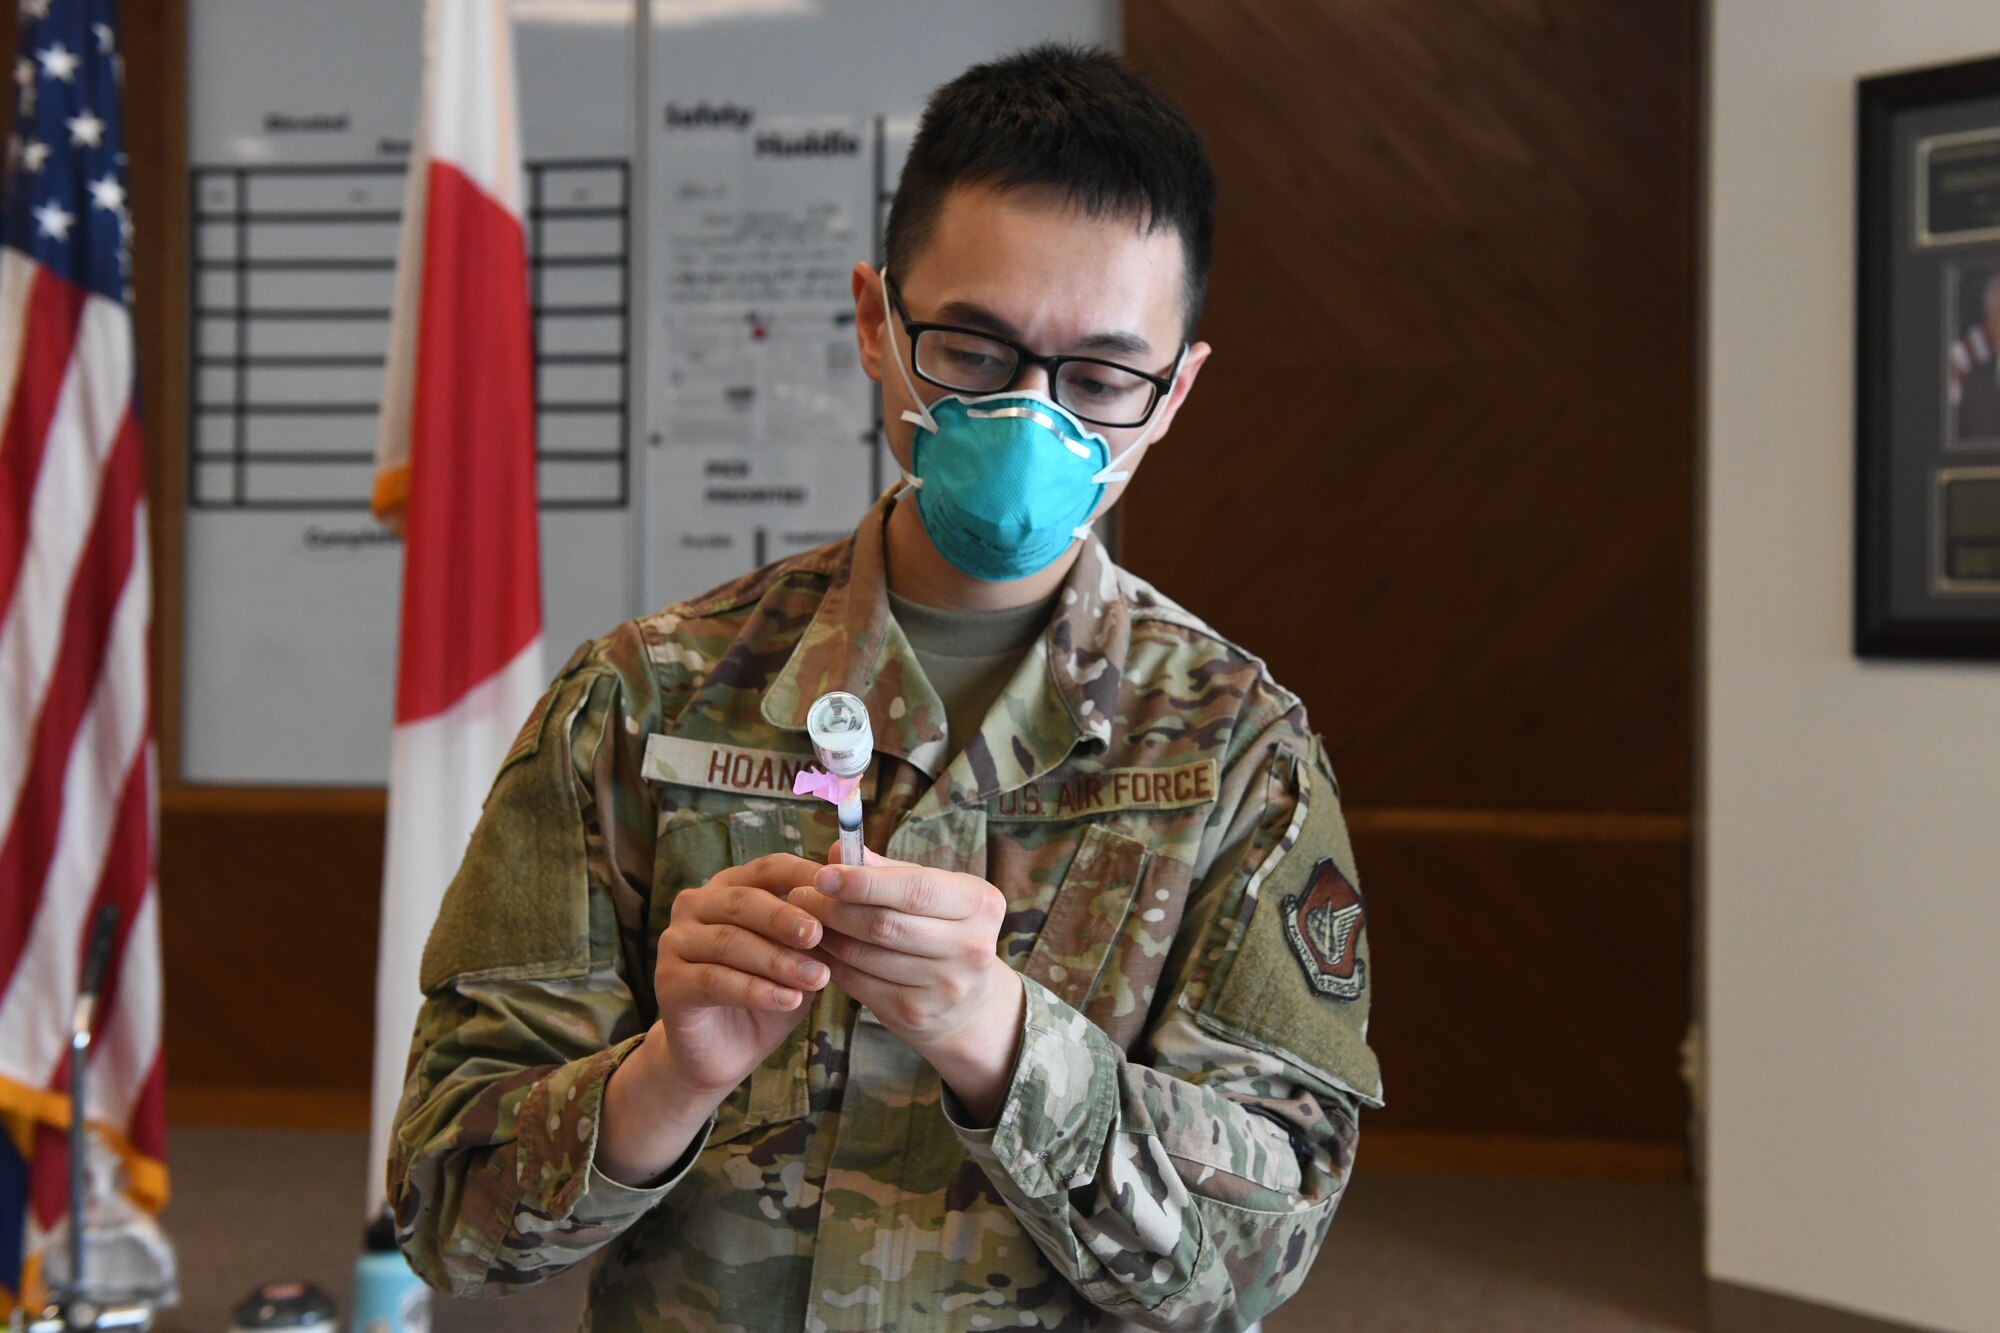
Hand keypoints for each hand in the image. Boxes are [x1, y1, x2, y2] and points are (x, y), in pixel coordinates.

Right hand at [650, 852, 831, 1097]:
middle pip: (743, 901)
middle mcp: (696, 906)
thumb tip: (854, 898)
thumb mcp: (799, 959)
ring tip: (815, 978)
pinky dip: (754, 990)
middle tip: (819, 936)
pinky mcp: (667, 982)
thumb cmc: (767, 994)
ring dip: (776, 960)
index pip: (768, 868)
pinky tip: (787, 1000)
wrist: (725, 1052)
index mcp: (730, 887)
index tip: (841, 891)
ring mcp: (676, 942)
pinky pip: (713, 981)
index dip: (803, 876)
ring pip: (729, 941)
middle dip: (785, 918)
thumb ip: (817, 931)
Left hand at [789, 847, 1025, 1124]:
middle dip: (834, 908)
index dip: (863, 883)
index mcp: (979, 903)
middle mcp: (971, 946)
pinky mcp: (917, 1014)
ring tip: (804, 920)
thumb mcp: (928, 892)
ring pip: (866, 955)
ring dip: (827, 935)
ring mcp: (946, 986)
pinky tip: (819, 949)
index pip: (915, 890)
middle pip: (885, 924)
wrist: (967, 1001)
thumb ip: (885, 870)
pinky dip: (832, 963)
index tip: (823, 874)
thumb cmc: (941, 928)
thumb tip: (837, 849)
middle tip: (801, 895)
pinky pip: (859, 983)